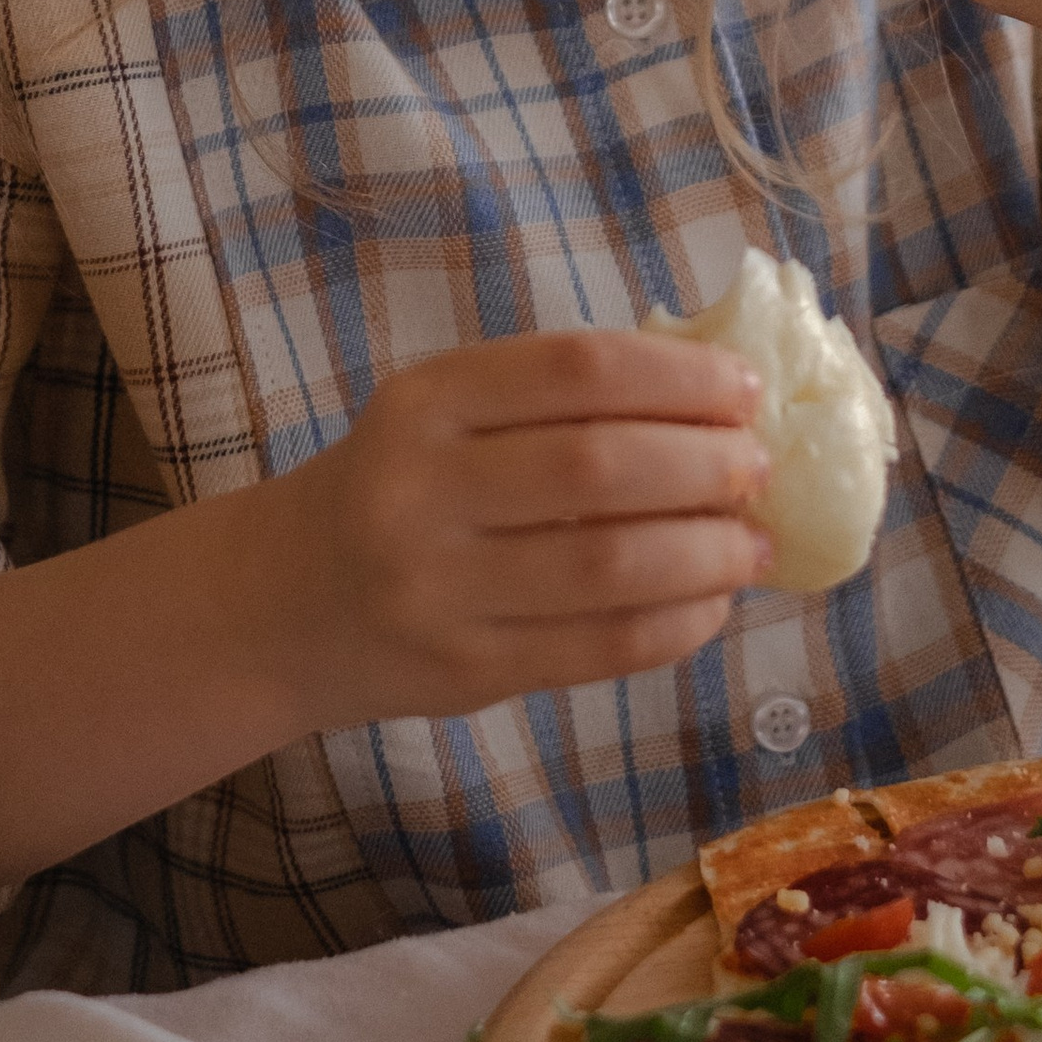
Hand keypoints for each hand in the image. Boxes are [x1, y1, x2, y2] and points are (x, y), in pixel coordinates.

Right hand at [266, 331, 772, 723]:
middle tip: (759, 468)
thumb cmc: (399, 486)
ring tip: (754, 544)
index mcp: (427, 402)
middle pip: (599, 469)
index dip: (680, 377)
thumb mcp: (445, 414)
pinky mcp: (466, 671)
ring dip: (707, 553)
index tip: (747, 388)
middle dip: (706, 465)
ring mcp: (440, 590)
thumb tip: (719, 401)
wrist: (283, 602)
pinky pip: (599, 648)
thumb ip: (556, 401)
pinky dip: (677, 624)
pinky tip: (712, 603)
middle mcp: (423, 490)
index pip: (577, 371)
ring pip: (609, 569)